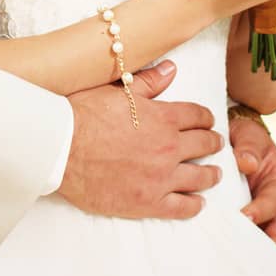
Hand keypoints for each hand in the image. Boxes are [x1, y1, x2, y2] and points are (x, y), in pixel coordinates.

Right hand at [61, 61, 223, 220]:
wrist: (60, 148)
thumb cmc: (82, 115)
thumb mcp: (115, 90)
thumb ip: (148, 82)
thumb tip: (172, 69)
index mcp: (163, 117)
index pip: (197, 116)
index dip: (205, 118)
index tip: (207, 122)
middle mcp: (169, 147)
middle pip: (204, 144)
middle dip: (212, 142)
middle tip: (215, 144)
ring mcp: (161, 177)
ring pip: (200, 177)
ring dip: (211, 174)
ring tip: (214, 174)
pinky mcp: (148, 202)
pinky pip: (183, 206)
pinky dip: (195, 204)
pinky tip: (198, 203)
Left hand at [231, 115, 275, 250]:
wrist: (233, 143)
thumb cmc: (246, 139)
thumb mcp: (250, 136)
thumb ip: (249, 147)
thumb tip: (247, 163)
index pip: (275, 203)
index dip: (262, 211)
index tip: (245, 216)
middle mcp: (272, 209)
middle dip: (264, 249)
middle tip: (244, 258)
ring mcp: (258, 220)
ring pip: (259, 244)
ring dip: (246, 253)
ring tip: (227, 261)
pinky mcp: (240, 225)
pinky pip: (238, 241)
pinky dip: (230, 248)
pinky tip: (213, 255)